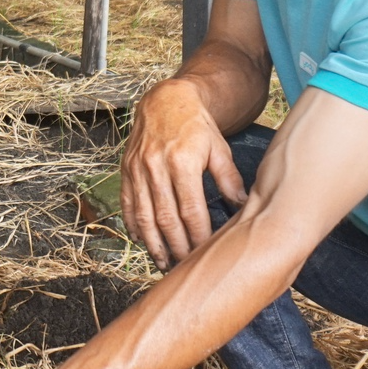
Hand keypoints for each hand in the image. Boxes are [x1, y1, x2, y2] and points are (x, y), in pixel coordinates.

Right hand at [121, 77, 243, 268]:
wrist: (166, 101)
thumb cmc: (196, 126)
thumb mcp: (219, 147)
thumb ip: (229, 178)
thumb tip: (241, 207)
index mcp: (182, 162)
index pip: (190, 209)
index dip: (197, 235)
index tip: (205, 253)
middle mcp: (156, 167)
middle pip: (165, 218)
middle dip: (176, 247)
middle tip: (185, 267)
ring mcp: (137, 169)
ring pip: (143, 216)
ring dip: (153, 244)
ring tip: (164, 263)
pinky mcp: (126, 170)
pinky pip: (128, 204)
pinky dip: (133, 226)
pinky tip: (142, 242)